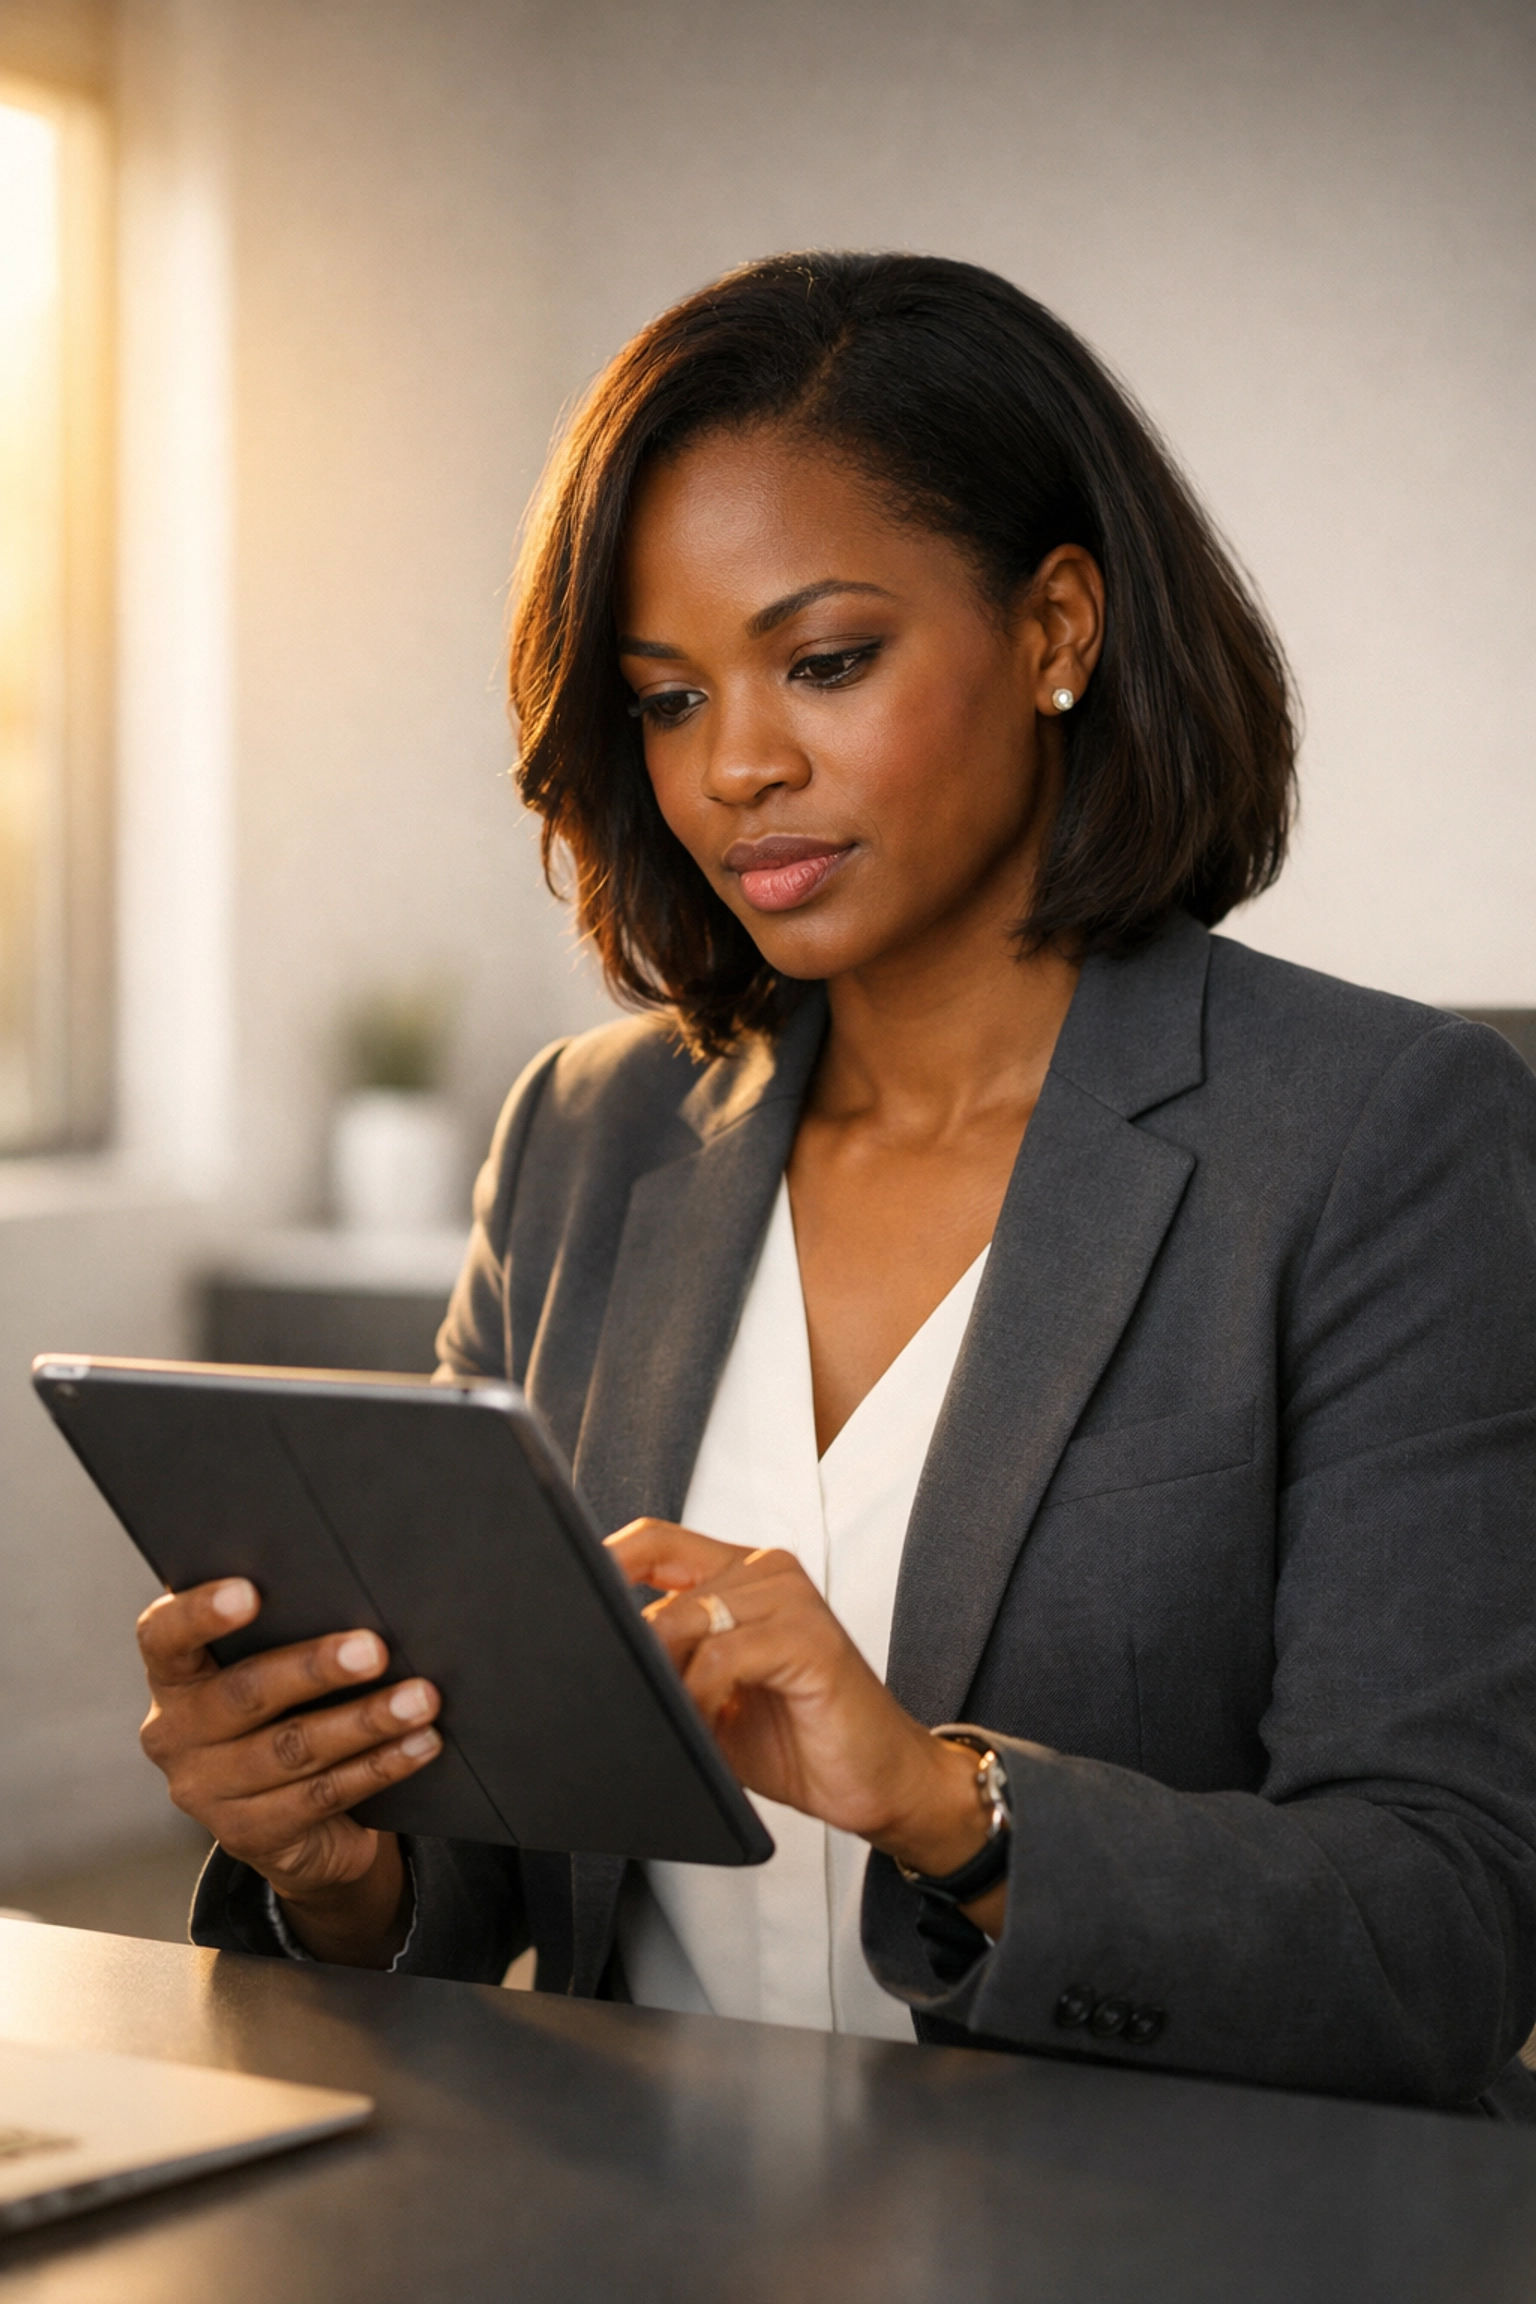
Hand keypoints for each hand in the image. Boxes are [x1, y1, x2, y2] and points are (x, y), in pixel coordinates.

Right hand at [137, 1578, 442, 1965]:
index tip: (251, 1592)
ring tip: (420, 1698)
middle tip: (375, 1650)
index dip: (200, 1612)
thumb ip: (282, 1629)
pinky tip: (419, 1743)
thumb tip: (351, 1585)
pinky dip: (380, 1766)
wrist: (289, 1823)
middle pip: (245, 1693)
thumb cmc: (282, 1711)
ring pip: (293, 1749)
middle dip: (316, 1669)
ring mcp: (206, 1792)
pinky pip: (322, 1795)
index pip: (164, 1636)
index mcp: (173, 1677)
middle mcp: (175, 1734)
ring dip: (366, 1721)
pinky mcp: (247, 1835)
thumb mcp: (268, 1669)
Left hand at [608, 1521, 1004, 1922]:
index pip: (654, 1541)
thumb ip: (663, 1668)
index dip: (601, 1563)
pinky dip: (697, 1696)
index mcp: (741, 1574)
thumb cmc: (798, 1741)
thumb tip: (585, 1665)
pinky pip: (721, 1655)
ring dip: (660, 1675)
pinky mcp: (808, 1639)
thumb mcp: (710, 1699)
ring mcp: (790, 1599)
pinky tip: (704, 1725)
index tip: (555, 1601)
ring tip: (665, 1718)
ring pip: (683, 1617)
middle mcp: (766, 1570)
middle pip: (659, 1573)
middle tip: (604, 1680)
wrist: (883, 1785)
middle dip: (624, 1636)